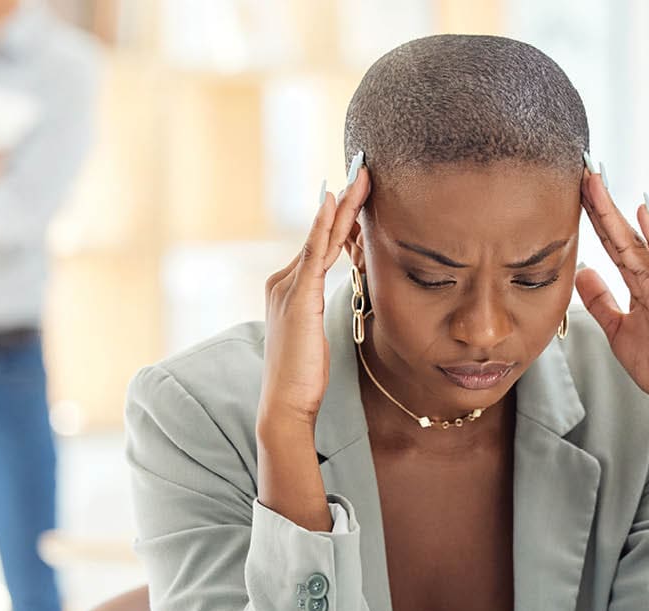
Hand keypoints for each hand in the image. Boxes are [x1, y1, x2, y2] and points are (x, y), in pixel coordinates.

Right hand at [258, 169, 370, 432]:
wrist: (286, 403)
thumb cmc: (305, 375)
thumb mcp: (317, 334)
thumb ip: (323, 309)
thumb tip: (347, 294)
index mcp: (289, 288)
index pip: (321, 244)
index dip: (342, 217)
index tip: (361, 192)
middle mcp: (283, 281)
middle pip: (321, 233)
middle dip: (344, 201)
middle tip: (364, 170)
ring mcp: (288, 287)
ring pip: (321, 237)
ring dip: (342, 205)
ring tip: (361, 177)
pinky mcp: (298, 298)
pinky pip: (314, 255)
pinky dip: (323, 227)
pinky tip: (333, 202)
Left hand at [575, 171, 648, 424]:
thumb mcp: (616, 328)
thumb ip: (601, 301)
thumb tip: (582, 272)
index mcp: (639, 283)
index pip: (613, 242)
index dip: (594, 216)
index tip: (576, 189)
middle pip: (621, 233)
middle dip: (600, 203)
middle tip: (582, 169)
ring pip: (637, 240)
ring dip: (616, 211)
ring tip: (597, 182)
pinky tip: (642, 214)